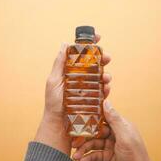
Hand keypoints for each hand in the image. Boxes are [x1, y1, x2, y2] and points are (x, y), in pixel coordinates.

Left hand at [34, 35, 111, 155]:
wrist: (59, 123)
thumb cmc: (53, 103)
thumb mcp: (53, 81)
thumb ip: (59, 64)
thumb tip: (64, 44)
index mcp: (70, 70)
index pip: (81, 54)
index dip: (90, 44)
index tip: (98, 37)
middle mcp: (80, 77)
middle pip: (94, 63)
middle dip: (103, 58)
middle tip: (107, 57)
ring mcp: (88, 88)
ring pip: (101, 76)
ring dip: (106, 73)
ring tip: (106, 77)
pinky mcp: (93, 98)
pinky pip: (103, 91)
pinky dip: (107, 88)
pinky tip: (106, 88)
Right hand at [72, 100, 160, 160]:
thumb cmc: (136, 158)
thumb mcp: (125, 137)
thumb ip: (115, 120)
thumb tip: (106, 103)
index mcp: (120, 126)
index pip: (103, 117)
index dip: (91, 115)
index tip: (79, 114)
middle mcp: (113, 135)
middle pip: (94, 131)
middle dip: (83, 136)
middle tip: (73, 140)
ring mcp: (109, 146)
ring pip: (91, 144)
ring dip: (83, 149)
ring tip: (76, 155)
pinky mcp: (105, 157)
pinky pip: (93, 155)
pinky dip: (87, 157)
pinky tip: (82, 160)